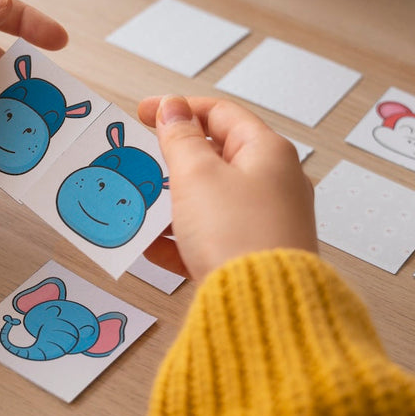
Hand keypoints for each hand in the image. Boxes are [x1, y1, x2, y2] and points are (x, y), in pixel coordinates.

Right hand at [138, 95, 316, 281]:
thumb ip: (179, 139)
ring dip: (172, 202)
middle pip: (216, 158)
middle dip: (173, 161)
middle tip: (141, 162)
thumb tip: (172, 108)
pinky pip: (211, 238)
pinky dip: (181, 239)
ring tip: (141, 206)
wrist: (263, 307)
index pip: (220, 114)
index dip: (178, 109)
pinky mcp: (253, 255)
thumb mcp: (197, 175)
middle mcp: (274, 183)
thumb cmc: (237, 233)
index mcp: (267, 152)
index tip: (142, 114)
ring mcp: (266, 221)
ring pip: (210, 201)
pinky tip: (151, 247)